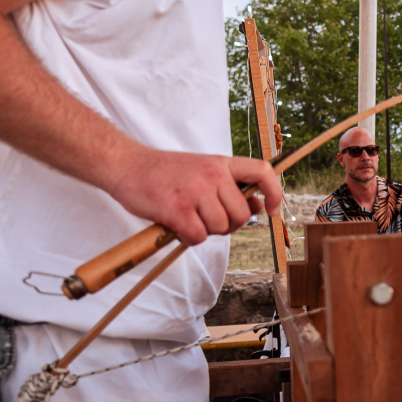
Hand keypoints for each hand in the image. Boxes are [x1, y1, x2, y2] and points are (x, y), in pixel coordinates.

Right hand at [106, 146, 282, 245]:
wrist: (127, 165)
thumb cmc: (166, 173)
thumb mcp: (204, 170)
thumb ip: (229, 186)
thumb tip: (257, 206)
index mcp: (221, 163)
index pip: (263, 172)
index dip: (274, 192)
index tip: (270, 210)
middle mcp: (212, 174)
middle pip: (241, 214)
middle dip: (228, 225)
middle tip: (207, 220)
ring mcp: (195, 191)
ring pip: (220, 227)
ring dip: (206, 231)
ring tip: (188, 219)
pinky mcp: (177, 209)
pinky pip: (197, 237)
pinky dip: (188, 238)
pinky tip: (177, 227)